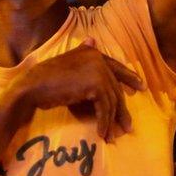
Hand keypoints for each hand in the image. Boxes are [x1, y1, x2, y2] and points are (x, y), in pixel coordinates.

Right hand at [1, 38, 144, 142]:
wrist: (33, 85)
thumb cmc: (46, 77)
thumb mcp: (67, 62)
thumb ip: (82, 53)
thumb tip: (93, 40)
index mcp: (91, 52)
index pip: (115, 66)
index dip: (129, 77)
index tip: (141, 87)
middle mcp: (97, 57)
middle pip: (115, 87)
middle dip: (122, 108)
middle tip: (128, 125)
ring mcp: (98, 70)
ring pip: (112, 99)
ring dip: (112, 120)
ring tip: (113, 135)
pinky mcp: (96, 84)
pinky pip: (105, 107)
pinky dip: (104, 122)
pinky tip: (101, 133)